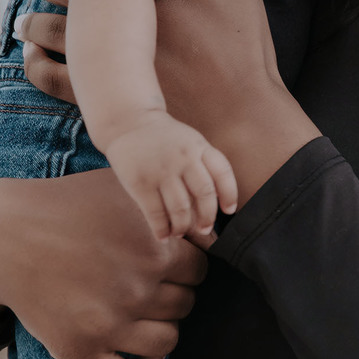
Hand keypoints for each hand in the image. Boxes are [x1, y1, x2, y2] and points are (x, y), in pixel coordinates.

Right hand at [0, 171, 205, 358]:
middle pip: (186, 305)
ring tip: (138, 313)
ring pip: (167, 342)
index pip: (201, 269)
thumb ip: (171, 206)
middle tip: (143, 282)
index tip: (163, 261)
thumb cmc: (68, 204)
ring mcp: (109, 323)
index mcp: (154, 247)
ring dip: (158, 329)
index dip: (184, 264)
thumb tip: (215, 230)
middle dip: (171, 293)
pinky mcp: (80, 349)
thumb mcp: (123, 188)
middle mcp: (138, 287)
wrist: (3, 233)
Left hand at [18, 0, 318, 203]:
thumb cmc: (245, 54)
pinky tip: (32, 54)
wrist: (242, 119)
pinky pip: (49, 76)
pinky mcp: (101, 95)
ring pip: (48, 26)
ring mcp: (108, 57)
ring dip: (33, 16)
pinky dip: (34, 62)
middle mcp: (123, 17)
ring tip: (28, 12)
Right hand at [105, 110, 237, 239]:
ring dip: (183, 227)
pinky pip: (155, 214)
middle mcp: (183, 158)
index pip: (222, 173)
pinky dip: (162, 229)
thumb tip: (216, 202)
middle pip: (204, 194)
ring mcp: (161, 170)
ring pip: (180, 209)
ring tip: (180, 232)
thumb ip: (203, 164)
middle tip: (204, 229)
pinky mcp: (140, 183)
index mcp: (199, 147)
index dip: (229, 194)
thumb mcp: (190, 141)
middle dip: (207, 217)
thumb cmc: (164, 139)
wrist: (129, 123)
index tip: (229, 210)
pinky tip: (163, 235)